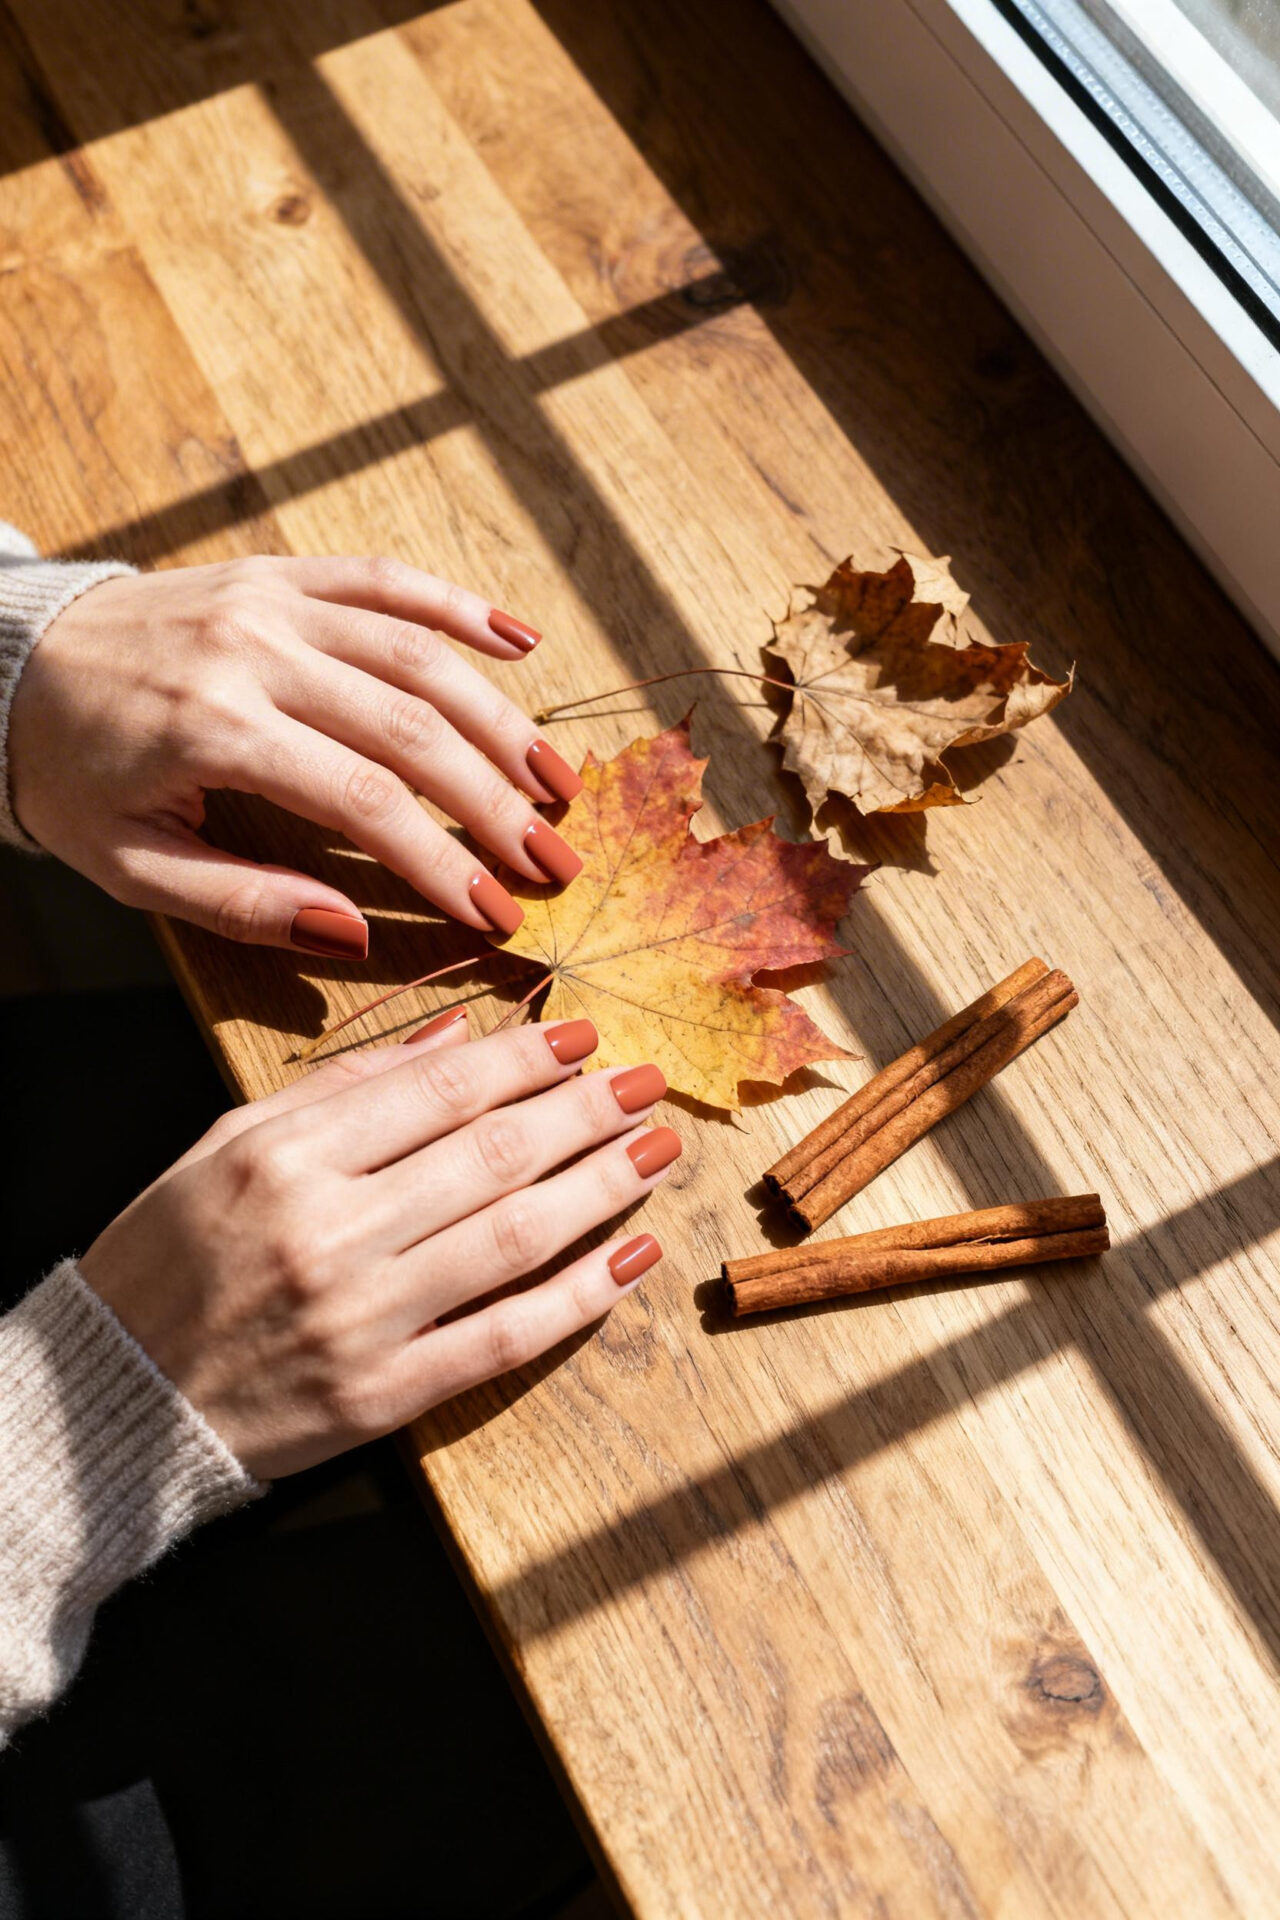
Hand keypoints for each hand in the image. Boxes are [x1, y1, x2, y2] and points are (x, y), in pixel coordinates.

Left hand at [8, 555, 586, 955]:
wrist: (13, 664)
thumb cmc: (75, 777)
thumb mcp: (133, 867)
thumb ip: (243, 903)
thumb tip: (354, 932)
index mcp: (214, 730)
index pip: (364, 801)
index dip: (442, 861)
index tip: (498, 916)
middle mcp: (255, 651)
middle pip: (411, 728)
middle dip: (495, 804)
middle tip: (552, 863)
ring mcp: (272, 601)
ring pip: (417, 653)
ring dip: (501, 719)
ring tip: (558, 783)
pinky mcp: (280, 572)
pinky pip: (386, 577)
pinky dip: (460, 606)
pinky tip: (523, 644)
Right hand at [79, 1015, 676, 1478]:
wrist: (115, 1399)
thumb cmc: (171, 1259)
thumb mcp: (230, 1145)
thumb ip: (343, 1089)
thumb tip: (455, 1035)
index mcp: (285, 1156)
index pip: (438, 1090)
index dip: (525, 1057)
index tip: (584, 1035)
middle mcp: (328, 1231)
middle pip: (494, 1155)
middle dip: (586, 1111)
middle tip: (647, 1082)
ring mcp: (362, 1319)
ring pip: (515, 1236)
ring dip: (603, 1186)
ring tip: (659, 1148)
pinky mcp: (384, 1395)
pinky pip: (505, 1336)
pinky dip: (581, 1296)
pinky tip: (634, 1254)